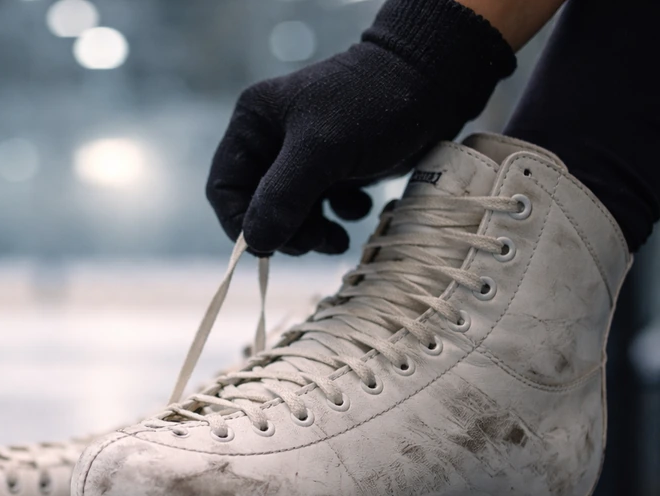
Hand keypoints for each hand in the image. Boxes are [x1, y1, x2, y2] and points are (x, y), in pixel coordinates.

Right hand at [207, 0, 515, 255]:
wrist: (435, 83)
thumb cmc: (372, 106)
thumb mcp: (321, 150)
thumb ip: (283, 197)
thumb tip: (256, 243)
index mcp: (254, 124)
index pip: (224, 188)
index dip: (240, 223)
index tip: (266, 247)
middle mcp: (273, 140)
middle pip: (258, 206)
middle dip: (284, 230)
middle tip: (314, 241)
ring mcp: (304, 157)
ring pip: (290, 213)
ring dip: (311, 233)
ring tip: (338, 237)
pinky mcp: (335, 169)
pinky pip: (322, 209)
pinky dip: (338, 218)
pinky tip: (360, 207)